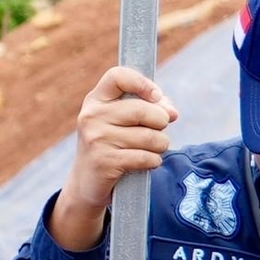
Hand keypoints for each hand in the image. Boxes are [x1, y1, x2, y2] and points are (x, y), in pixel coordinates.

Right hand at [47, 67, 178, 250]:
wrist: (87, 182)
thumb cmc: (113, 145)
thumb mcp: (122, 121)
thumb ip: (149, 108)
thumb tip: (171, 112)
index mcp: (96, 100)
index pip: (118, 76)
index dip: (142, 83)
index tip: (156, 96)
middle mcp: (92, 116)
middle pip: (142, 110)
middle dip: (161, 122)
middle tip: (159, 130)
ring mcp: (96, 139)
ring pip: (149, 136)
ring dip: (161, 145)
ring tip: (153, 149)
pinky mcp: (104, 161)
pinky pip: (145, 157)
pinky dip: (154, 161)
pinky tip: (147, 163)